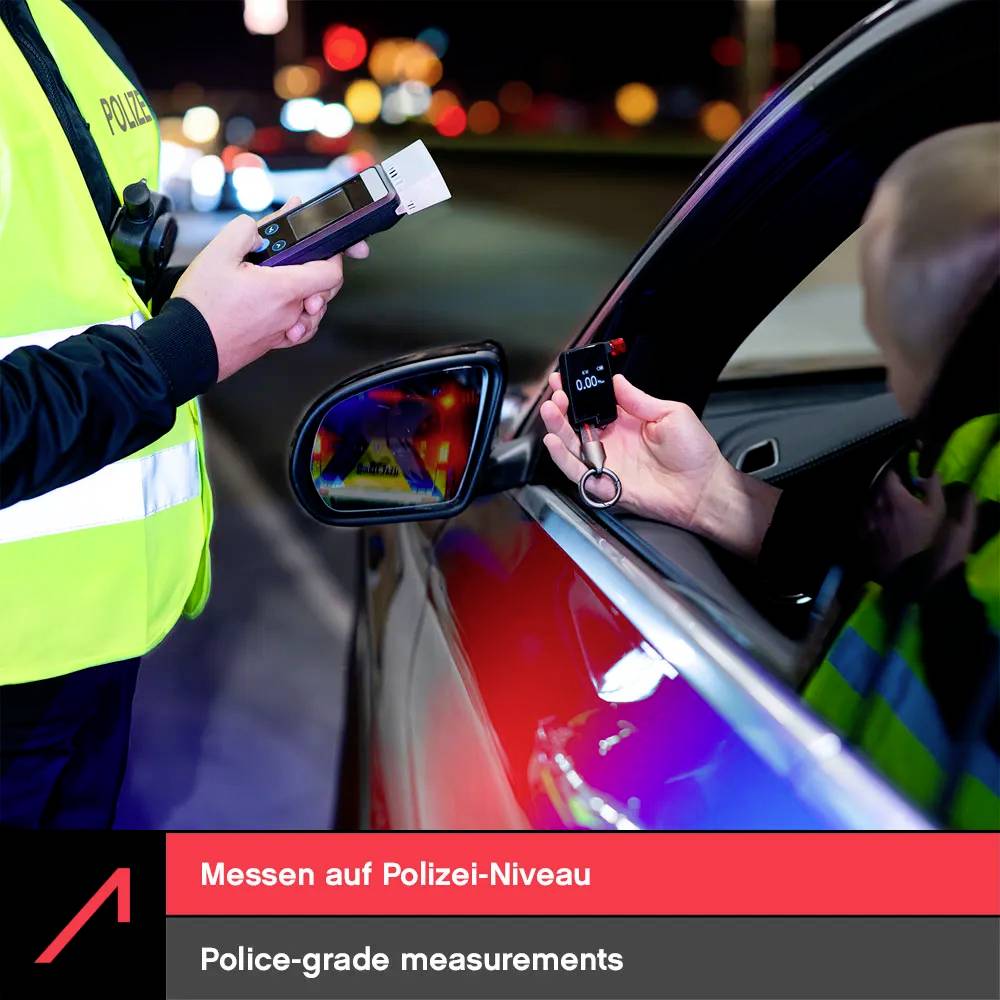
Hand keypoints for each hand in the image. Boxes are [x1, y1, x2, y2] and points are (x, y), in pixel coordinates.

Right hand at [172, 198, 369, 380]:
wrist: (186, 345)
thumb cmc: (201, 308)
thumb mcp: (217, 253)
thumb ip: (245, 230)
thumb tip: (260, 227)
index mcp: (283, 288)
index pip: (331, 273)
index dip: (332, 255)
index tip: (323, 246)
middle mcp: (289, 312)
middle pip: (325, 291)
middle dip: (318, 271)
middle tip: (298, 260)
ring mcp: (283, 330)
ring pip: (315, 311)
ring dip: (310, 294)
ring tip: (290, 281)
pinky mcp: (273, 343)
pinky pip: (301, 330)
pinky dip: (301, 317)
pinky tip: (287, 308)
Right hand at [541, 373, 780, 558]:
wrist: (702, 488)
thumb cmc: (694, 454)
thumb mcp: (671, 413)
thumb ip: (639, 399)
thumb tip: (616, 381)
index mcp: (626, 423)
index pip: (593, 404)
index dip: (578, 392)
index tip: (565, 378)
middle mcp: (612, 442)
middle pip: (576, 423)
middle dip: (561, 407)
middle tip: (555, 393)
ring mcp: (606, 462)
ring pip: (570, 444)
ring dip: (556, 427)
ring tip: (550, 410)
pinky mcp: (604, 483)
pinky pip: (576, 471)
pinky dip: (561, 457)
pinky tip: (553, 441)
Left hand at [865, 471, 974, 580]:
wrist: (912, 575)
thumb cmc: (929, 541)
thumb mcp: (938, 511)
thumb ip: (933, 487)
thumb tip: (928, 472)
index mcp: (892, 496)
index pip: (888, 473)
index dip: (897, 473)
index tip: (905, 478)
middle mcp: (873, 505)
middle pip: (875, 487)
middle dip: (886, 488)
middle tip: (899, 494)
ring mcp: (864, 521)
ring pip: (868, 503)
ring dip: (877, 503)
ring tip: (891, 512)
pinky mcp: (860, 535)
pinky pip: (862, 519)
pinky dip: (870, 518)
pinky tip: (881, 526)